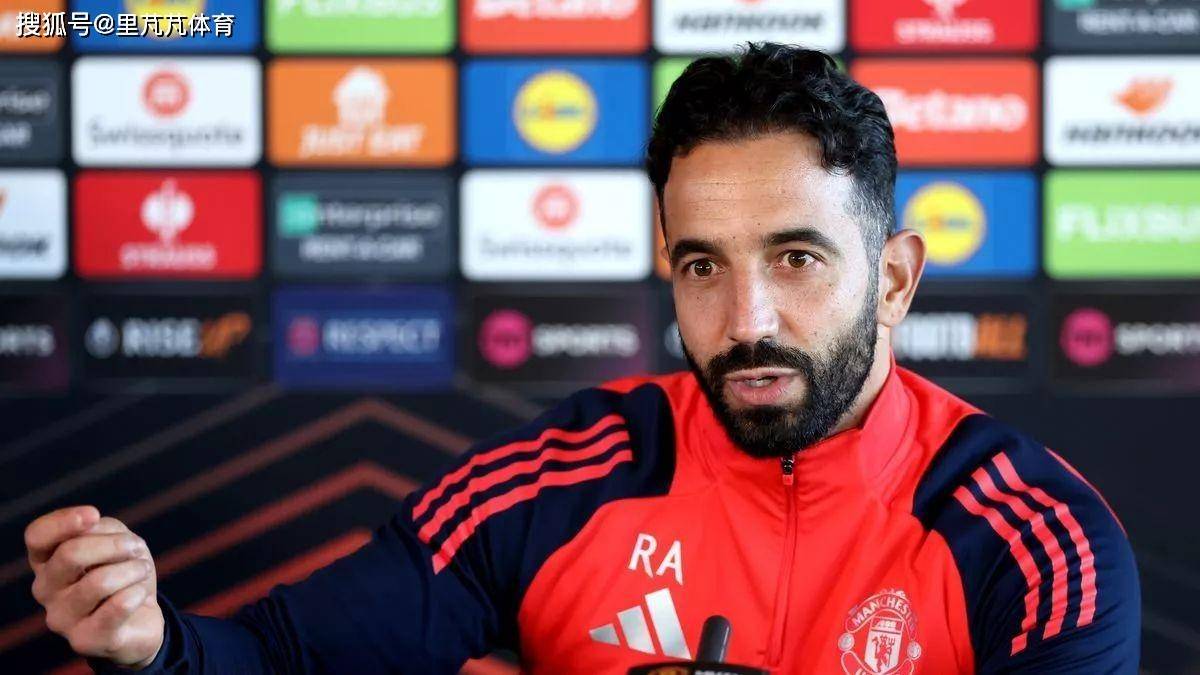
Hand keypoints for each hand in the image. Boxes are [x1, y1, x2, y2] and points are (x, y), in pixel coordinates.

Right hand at [25, 506, 163, 668]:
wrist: (141, 618)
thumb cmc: (123, 572)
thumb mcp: (116, 540)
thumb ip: (100, 529)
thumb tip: (91, 527)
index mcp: (46, 561)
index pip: (37, 536)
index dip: (63, 521)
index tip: (93, 514)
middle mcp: (45, 590)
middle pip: (70, 554)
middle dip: (114, 544)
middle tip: (135, 548)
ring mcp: (61, 618)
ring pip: (99, 581)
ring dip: (132, 570)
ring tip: (141, 571)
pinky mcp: (85, 640)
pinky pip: (118, 606)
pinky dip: (137, 592)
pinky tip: (139, 595)